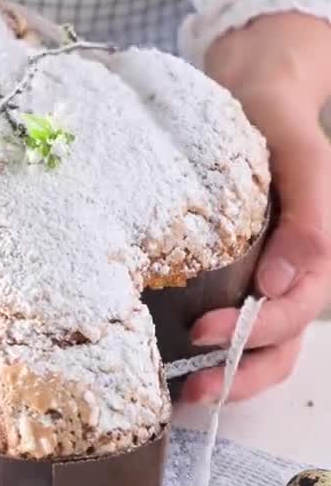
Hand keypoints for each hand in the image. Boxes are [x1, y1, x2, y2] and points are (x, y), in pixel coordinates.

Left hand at [182, 12, 330, 403]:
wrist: (251, 92)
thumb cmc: (279, 121)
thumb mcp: (302, 157)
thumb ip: (306, 220)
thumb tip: (279, 285)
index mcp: (315, 256)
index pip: (293, 312)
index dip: (253, 331)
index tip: (204, 330)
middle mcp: (290, 275)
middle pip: (278, 346)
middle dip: (239, 374)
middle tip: (192, 390)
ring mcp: (261, 278)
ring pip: (257, 346)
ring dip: (226, 374)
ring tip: (183, 393)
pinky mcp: (228, 271)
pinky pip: (226, 318)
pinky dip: (208, 348)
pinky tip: (169, 357)